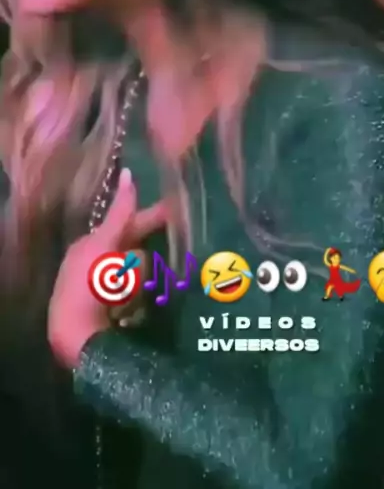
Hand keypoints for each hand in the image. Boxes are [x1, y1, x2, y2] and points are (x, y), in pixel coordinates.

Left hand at [48, 168, 168, 369]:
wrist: (78, 337)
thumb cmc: (88, 285)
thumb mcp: (104, 244)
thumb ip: (120, 212)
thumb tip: (128, 172)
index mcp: (93, 246)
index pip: (129, 224)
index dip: (153, 218)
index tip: (180, 213)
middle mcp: (100, 266)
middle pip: (139, 250)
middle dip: (147, 258)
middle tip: (164, 261)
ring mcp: (110, 291)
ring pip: (144, 273)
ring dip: (145, 281)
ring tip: (139, 291)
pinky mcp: (119, 314)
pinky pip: (145, 297)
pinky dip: (145, 300)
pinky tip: (142, 307)